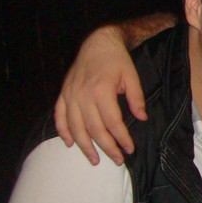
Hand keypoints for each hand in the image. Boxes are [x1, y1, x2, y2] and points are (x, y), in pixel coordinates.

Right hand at [54, 26, 144, 164]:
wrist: (98, 42)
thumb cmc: (117, 60)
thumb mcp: (132, 76)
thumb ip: (136, 98)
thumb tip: (142, 118)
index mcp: (101, 90)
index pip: (112, 122)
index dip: (121, 138)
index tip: (129, 149)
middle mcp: (83, 95)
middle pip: (94, 129)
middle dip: (107, 148)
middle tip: (117, 160)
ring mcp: (70, 95)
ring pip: (75, 127)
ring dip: (85, 146)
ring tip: (94, 159)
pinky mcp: (63, 94)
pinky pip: (59, 116)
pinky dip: (63, 131)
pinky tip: (70, 143)